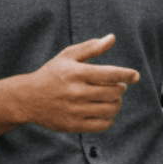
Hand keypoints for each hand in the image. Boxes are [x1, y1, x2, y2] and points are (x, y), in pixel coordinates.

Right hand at [19, 34, 140, 132]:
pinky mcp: (74, 125)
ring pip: (110, 109)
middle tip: (117, 86)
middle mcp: (76, 92)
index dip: (126, 74)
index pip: (110, 74)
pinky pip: (102, 124)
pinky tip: (105, 111)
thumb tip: (112, 38)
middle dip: (121, 88)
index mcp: (77, 73)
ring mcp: (75, 110)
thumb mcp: (67, 56)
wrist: (27, 98)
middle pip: (114, 92)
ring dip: (117, 103)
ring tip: (112, 98)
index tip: (135, 76)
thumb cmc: (51, 74)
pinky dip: (109, 118)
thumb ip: (91, 47)